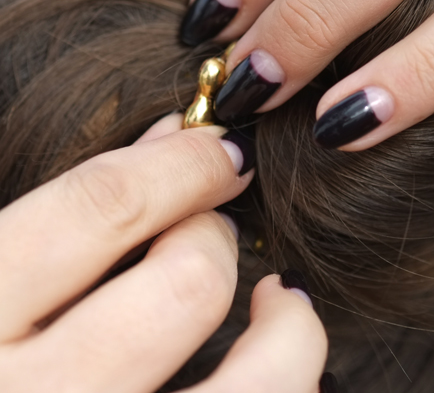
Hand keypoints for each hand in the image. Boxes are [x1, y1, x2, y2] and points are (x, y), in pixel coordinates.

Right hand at [0, 114, 326, 391]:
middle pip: (187, 285)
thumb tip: (171, 139)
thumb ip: (68, 214)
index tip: (222, 148)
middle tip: (214, 227)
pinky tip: (271, 365)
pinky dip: (290, 381)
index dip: (183, 162)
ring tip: (278, 303)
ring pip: (256, 381)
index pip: (101, 206)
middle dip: (217, 235)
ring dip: (288, 325)